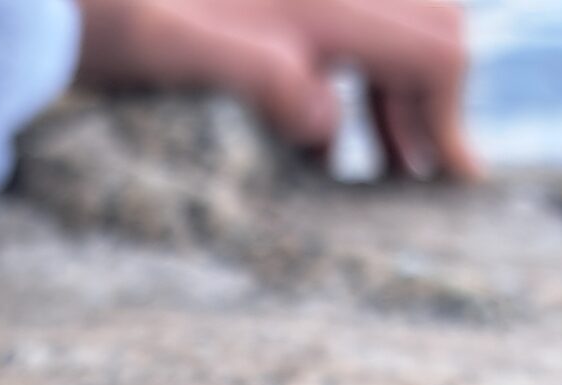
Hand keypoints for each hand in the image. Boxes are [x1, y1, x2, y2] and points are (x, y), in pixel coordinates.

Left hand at [73, 0, 479, 180]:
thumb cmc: (111, 23)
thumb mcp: (177, 53)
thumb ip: (264, 83)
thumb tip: (326, 126)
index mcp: (322, 0)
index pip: (436, 51)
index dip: (450, 124)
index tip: (446, 188)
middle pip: (432, 27)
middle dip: (433, 105)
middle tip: (412, 179)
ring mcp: (304, 0)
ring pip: (396, 28)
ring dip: (396, 96)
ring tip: (375, 167)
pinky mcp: (282, 12)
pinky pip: (352, 33)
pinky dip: (354, 81)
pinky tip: (311, 135)